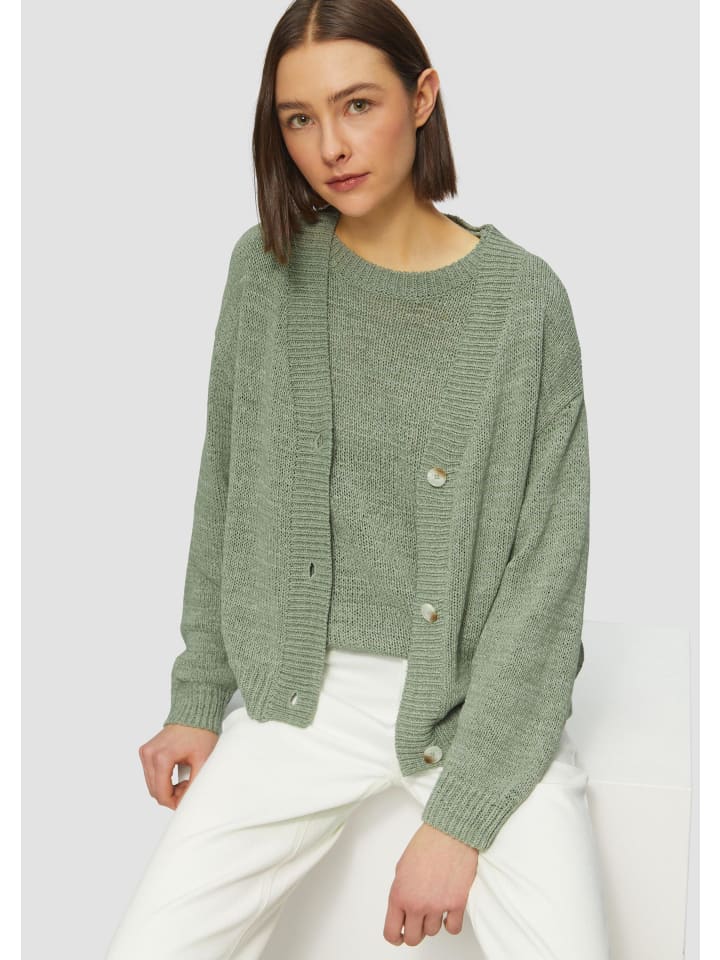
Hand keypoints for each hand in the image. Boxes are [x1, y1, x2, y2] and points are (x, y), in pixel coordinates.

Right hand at [138, 724, 218, 808]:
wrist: (194, 713)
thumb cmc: (200, 732)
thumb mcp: (202, 761)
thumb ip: (194, 784)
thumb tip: (186, 801)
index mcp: (161, 757)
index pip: (161, 794)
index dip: (174, 802)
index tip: (187, 798)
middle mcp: (149, 754)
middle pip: (154, 791)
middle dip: (171, 795)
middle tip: (188, 786)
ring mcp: (145, 752)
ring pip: (151, 784)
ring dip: (166, 788)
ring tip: (183, 779)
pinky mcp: (146, 751)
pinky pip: (150, 774)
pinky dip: (161, 779)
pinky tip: (175, 774)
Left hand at [383, 823, 478, 946]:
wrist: (449, 832)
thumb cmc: (426, 844)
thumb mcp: (401, 867)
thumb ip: (401, 892)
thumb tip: (403, 908)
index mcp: (399, 895)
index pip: (391, 932)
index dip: (396, 937)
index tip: (400, 935)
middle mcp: (416, 904)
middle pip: (413, 938)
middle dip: (415, 931)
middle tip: (419, 920)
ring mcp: (437, 906)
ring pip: (433, 932)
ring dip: (434, 920)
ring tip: (436, 902)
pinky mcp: (457, 904)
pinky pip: (453, 928)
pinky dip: (451, 922)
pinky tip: (449, 910)